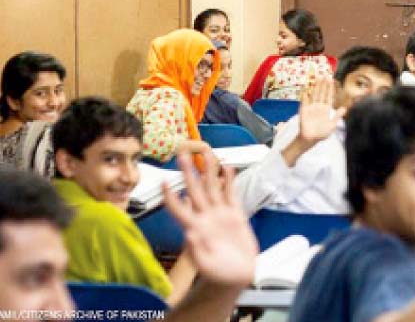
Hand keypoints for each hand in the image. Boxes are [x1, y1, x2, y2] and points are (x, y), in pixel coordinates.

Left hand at [163, 153, 257, 287]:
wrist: (237, 276)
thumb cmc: (219, 275)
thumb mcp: (207, 266)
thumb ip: (198, 251)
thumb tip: (190, 235)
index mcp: (195, 228)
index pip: (178, 209)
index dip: (170, 197)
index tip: (163, 182)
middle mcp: (206, 217)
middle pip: (195, 189)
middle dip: (188, 171)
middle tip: (182, 154)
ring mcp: (220, 214)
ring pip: (213, 187)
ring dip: (210, 170)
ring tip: (208, 153)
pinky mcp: (235, 215)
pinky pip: (231, 194)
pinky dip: (230, 181)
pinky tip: (228, 169)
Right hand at [297, 78, 344, 148]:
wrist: (310, 139)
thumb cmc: (322, 133)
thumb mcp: (332, 125)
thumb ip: (337, 116)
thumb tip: (345, 108)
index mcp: (326, 109)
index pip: (329, 97)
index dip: (330, 89)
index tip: (332, 81)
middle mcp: (319, 106)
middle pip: (322, 93)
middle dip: (324, 85)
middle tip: (326, 75)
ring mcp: (311, 107)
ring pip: (314, 94)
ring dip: (316, 87)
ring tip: (318, 78)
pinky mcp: (304, 110)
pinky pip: (304, 101)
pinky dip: (305, 95)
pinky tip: (307, 88)